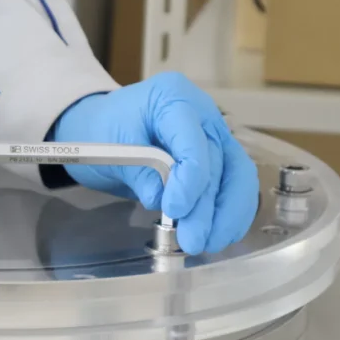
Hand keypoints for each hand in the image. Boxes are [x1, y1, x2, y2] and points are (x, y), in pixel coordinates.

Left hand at [53, 72, 258, 254]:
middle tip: (192, 241)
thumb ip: (137, 172)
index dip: (189, 179)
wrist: (102, 128)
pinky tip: (220, 234)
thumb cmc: (103, 130)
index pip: (193, 140)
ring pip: (236, 175)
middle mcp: (202, 113)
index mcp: (173, 97)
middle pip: (216, 162)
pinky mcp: (218, 158)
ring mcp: (214, 135)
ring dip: (226, 214)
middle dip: (206, 207)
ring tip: (209, 243)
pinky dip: (230, 212)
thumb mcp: (110, 148)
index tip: (175, 209)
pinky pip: (234, 184)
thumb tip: (159, 199)